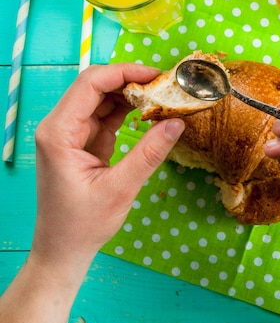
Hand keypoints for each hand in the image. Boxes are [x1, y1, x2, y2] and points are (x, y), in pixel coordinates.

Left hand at [0, 63, 184, 322]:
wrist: (63, 250)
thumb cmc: (83, 224)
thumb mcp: (120, 188)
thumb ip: (149, 153)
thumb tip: (177, 123)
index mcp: (59, 132)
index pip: (90, 84)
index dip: (124, 73)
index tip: (157, 75)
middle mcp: (60, 127)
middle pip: (95, 87)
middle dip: (130, 81)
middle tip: (165, 85)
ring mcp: (70, 134)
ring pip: (101, 99)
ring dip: (131, 95)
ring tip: (162, 96)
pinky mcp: (83, 144)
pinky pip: (105, 117)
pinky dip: (127, 112)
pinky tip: (149, 111)